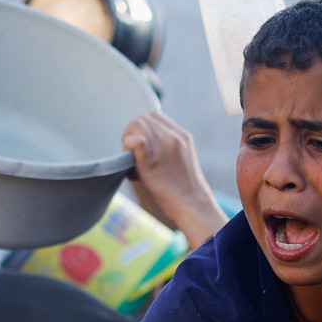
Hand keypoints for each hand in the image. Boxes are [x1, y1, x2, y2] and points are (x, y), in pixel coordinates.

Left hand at [122, 112, 227, 249]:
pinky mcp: (151, 161)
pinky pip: (134, 141)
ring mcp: (163, 147)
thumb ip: (168, 147)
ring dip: (128, 141)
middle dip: (132, 133)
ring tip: (133, 160)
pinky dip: (128, 148)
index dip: (143, 128)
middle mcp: (173, 137)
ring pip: (136, 126)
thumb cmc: (186, 190)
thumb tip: (144, 143)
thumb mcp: (183, 159)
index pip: (155, 116)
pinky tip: (133, 165)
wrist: (193, 206)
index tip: (142, 145)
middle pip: (142, 119)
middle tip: (133, 154)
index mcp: (182, 135)